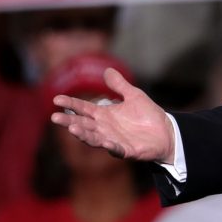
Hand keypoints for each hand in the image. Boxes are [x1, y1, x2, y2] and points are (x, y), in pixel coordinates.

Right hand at [51, 68, 175, 162]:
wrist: (166, 132)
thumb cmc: (148, 115)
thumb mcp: (134, 96)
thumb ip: (119, 85)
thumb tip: (107, 70)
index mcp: (104, 115)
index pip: (84, 108)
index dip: (71, 104)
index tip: (57, 99)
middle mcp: (105, 128)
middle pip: (84, 124)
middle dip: (69, 121)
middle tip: (55, 117)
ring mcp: (115, 140)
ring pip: (95, 138)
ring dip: (84, 134)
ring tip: (72, 128)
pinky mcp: (128, 151)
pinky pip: (118, 150)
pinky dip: (111, 147)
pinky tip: (105, 143)